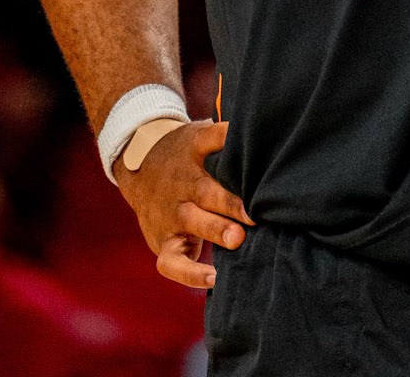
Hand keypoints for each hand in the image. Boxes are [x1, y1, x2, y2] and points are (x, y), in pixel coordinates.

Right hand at [114, 118, 252, 287]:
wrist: (138, 166)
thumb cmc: (185, 153)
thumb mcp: (199, 134)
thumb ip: (228, 136)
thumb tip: (271, 130)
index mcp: (192, 151)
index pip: (208, 138)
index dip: (225, 138)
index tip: (246, 145)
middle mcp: (181, 182)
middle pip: (204, 190)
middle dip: (229, 203)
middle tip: (253, 213)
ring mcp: (170, 213)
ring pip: (190, 222)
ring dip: (215, 231)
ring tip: (237, 239)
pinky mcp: (162, 241)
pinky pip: (172, 262)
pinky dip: (190, 274)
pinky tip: (214, 278)